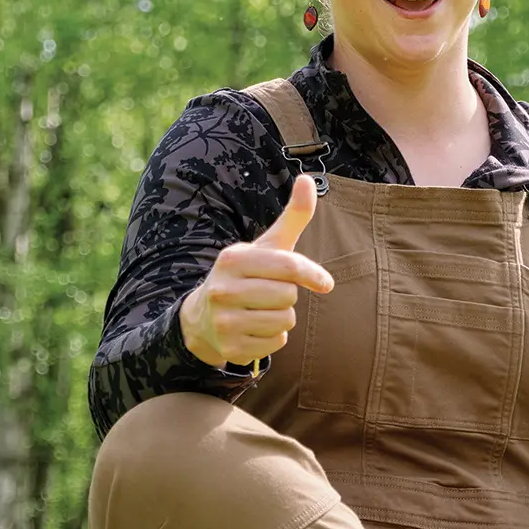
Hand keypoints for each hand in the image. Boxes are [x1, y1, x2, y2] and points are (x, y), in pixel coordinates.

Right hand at [180, 175, 334, 369]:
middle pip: (289, 296)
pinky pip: (277, 344)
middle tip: (270, 293)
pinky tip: (255, 328)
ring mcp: (224, 321)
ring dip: (283, 318)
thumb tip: (309, 179)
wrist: (203, 318)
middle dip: (289, 296)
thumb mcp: (268, 245)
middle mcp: (223, 289)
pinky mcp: (230, 349)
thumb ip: (293, 216)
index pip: (289, 267)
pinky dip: (274, 338)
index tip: (326, 284)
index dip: (313, 275)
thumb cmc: (248, 274)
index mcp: (233, 259)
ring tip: (262, 310)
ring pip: (285, 321)